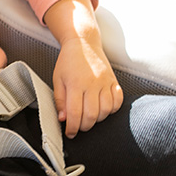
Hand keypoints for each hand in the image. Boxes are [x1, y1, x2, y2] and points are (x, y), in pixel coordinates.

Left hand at [44, 0, 123, 138]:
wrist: (83, 43)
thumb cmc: (68, 61)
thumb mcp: (57, 79)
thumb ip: (59, 100)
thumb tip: (63, 119)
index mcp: (75, 83)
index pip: (75, 113)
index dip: (72, 127)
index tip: (70, 133)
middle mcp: (92, 84)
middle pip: (92, 115)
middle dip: (85, 126)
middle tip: (78, 127)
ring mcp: (105, 82)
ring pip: (106, 111)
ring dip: (98, 119)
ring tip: (89, 117)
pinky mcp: (114, 81)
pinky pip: (117, 101)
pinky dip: (112, 109)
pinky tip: (103, 109)